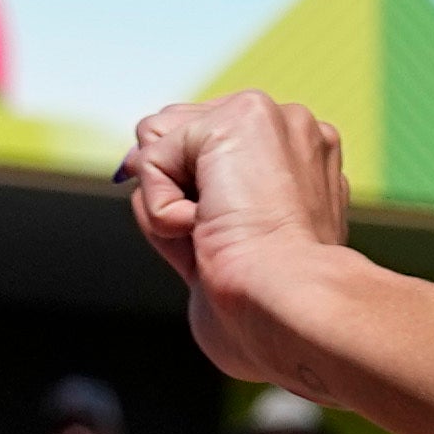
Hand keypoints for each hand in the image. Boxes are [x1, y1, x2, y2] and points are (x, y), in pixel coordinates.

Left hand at [121, 92, 359, 381]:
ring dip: (171, 207)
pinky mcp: (237, 121)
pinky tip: (208, 230)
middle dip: (176, 196)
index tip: (223, 247)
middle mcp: (293, 133)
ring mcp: (271, 121)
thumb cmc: (264, 312)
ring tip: (219, 238)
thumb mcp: (216, 252)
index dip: (190, 201)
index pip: (207, 157)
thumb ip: (180, 205)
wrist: (289, 310)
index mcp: (301, 168)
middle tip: (222, 245)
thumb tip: (131, 161)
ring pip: (162, 147)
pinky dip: (162, 210)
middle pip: (179, 140)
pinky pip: (152, 160)